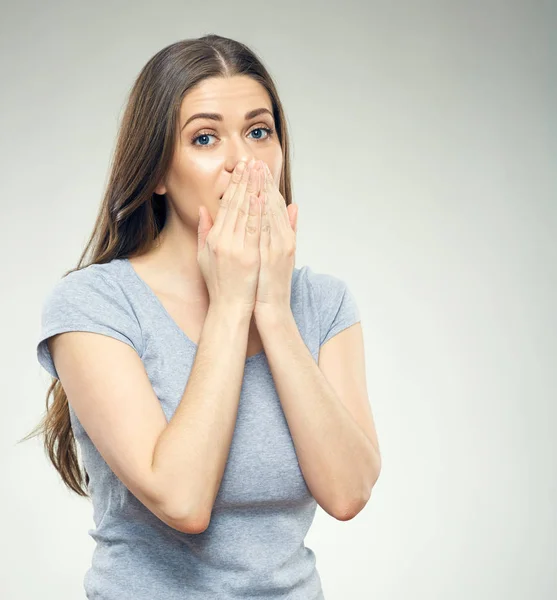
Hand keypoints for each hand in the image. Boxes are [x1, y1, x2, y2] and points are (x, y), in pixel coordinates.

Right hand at [197, 159, 262, 315]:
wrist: (229, 307)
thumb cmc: (219, 284)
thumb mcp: (204, 256)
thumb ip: (204, 231)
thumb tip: (204, 209)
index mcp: (214, 238)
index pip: (226, 205)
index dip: (234, 185)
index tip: (240, 169)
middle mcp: (223, 240)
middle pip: (235, 204)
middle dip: (243, 180)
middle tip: (250, 160)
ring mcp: (235, 248)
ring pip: (245, 212)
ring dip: (252, 189)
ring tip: (258, 171)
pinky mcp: (248, 256)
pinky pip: (254, 229)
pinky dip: (257, 212)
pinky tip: (261, 196)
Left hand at [254, 162, 298, 317]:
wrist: (272, 307)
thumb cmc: (272, 282)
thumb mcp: (284, 254)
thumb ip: (288, 230)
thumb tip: (294, 207)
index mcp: (284, 237)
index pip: (275, 205)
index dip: (267, 185)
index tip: (259, 167)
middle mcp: (283, 238)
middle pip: (273, 204)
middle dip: (264, 182)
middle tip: (256, 160)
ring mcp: (278, 246)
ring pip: (270, 212)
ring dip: (263, 190)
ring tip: (255, 170)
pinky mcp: (272, 255)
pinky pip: (265, 230)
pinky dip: (262, 213)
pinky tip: (257, 197)